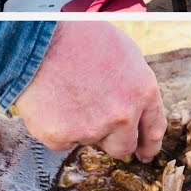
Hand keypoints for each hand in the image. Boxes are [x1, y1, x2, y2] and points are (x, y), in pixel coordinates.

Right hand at [13, 23, 165, 162]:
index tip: (144, 154)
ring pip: (89, 141)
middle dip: (113, 141)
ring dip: (80, 127)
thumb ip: (132, 84)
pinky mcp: (62, 137)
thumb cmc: (77, 36)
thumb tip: (132, 103)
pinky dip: (55, 126)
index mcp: (142, 91)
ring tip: (64, 95)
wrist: (37, 39)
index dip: (148, 145)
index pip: (153, 129)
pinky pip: (61, 140)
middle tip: (96, 126)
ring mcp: (92, 129)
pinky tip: (49, 102)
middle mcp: (122, 115)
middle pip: (123, 146)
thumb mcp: (122, 51)